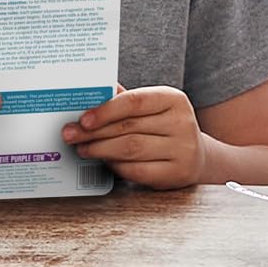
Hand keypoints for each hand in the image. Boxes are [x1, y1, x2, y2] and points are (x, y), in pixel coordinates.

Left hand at [63, 86, 203, 189]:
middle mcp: (182, 122)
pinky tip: (103, 161)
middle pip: (128, 127)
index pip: (134, 101)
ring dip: (100, 149)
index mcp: (173, 99)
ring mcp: (183, 149)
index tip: (83, 119)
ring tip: (83, 148)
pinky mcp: (177, 173)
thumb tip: (88, 93)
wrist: (196, 156)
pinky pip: (137, 170)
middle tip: (71, 135)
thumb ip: (124, 100)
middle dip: (94, 132)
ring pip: (130, 149)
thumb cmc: (164, 127)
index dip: (105, 110)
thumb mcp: (151, 108)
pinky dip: (116, 166)